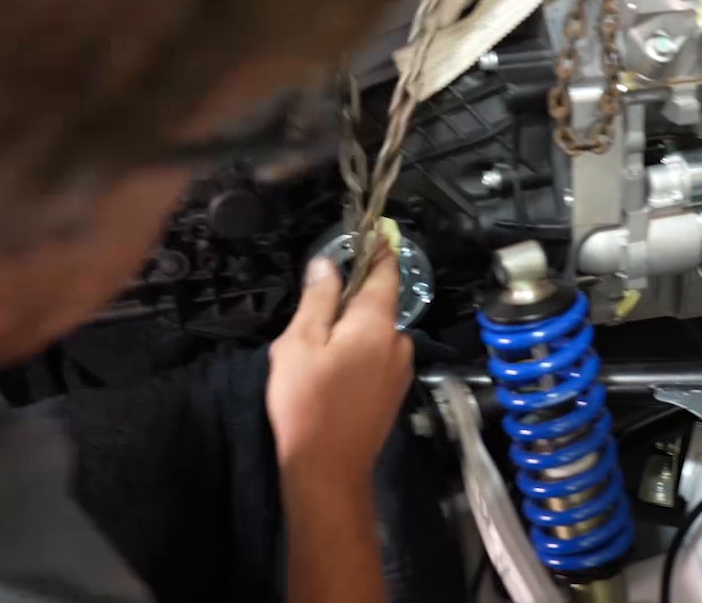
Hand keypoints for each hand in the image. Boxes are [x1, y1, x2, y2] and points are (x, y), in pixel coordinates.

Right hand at [267, 252, 414, 488]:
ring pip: (377, 334)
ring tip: (317, 352)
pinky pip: (378, 357)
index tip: (375, 230)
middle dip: (352, 300)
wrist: (328, 471)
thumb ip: (318, 299)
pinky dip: (359, 354)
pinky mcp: (395, 392)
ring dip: (353, 332)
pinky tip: (332, 374)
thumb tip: (328, 262)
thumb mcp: (300, 343)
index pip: (387, 272)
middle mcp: (399, 341)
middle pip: (379, 305)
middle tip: (315, 313)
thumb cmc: (307, 402)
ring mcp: (401, 369)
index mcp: (377, 323)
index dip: (380, 249)